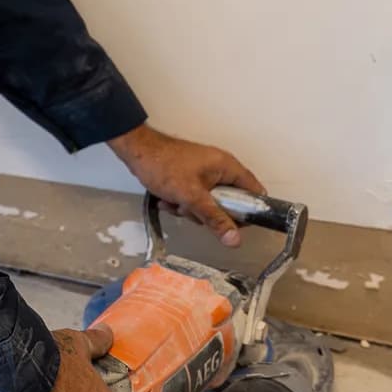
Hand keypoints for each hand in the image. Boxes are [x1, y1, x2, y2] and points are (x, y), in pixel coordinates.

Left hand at [108, 122, 265, 245]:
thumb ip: (215, 219)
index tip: (235, 224)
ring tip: (175, 202)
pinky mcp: (191, 179)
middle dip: (209, 213)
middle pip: (230, 203)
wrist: (136, 151)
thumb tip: (235, 240)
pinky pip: (194, 200)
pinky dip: (181, 203)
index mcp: (228, 167)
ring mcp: (205, 174)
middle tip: (193, 209)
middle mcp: (220, 169)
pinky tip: (167, 200)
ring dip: (190, 210)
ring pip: (209, 205)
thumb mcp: (191, 197)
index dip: (249, 211)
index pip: (254, 192)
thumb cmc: (163, 165)